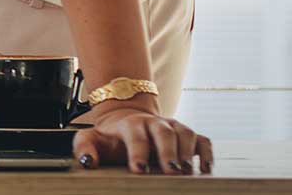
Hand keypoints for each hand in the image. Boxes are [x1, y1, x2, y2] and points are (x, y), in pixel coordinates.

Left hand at [74, 99, 211, 174]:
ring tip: (185, 170)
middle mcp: (154, 123)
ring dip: (188, 151)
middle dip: (168, 152)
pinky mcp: (187, 135)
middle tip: (170, 172)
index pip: (135, 135)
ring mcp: (173, 127)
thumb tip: (88, 161)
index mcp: (131, 124)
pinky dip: (206, 152)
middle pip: (164, 132)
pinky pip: (202, 140)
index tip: (139, 170)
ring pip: (185, 132)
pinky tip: (205, 168)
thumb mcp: (93, 139)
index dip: (138, 151)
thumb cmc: (111, 136)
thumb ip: (85, 147)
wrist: (127, 119)